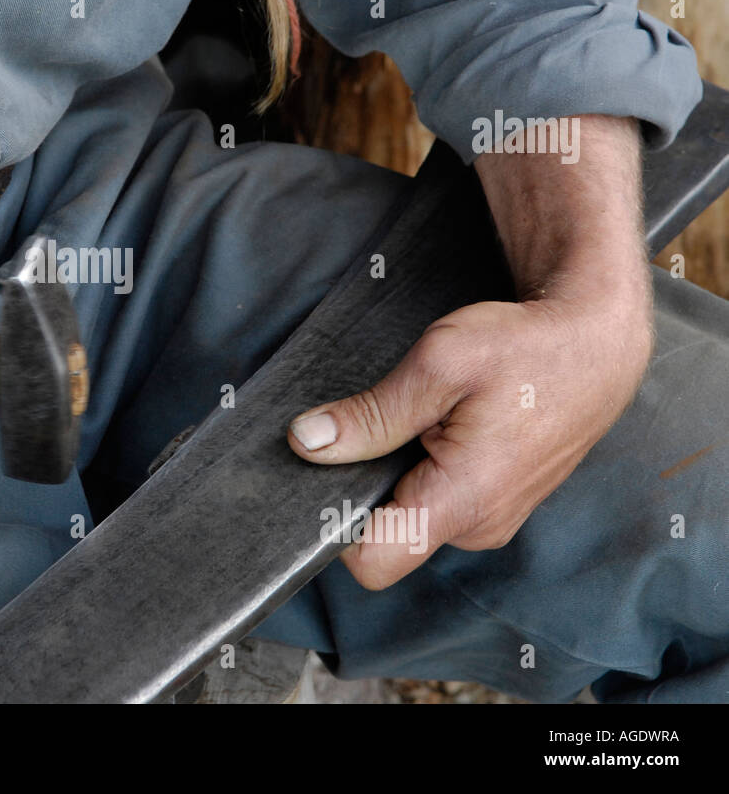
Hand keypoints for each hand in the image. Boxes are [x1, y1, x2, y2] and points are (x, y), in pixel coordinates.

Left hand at [287, 115, 651, 588]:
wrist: (597, 344)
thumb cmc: (527, 347)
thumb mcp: (440, 362)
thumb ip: (372, 412)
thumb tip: (308, 442)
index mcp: (464, 500)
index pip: (374, 560)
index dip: (334, 525)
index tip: (321, 474)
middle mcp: (478, 525)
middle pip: (383, 534)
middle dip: (362, 484)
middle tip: (370, 423)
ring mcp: (489, 519)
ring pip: (407, 513)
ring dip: (393, 470)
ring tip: (416, 417)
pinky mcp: (493, 504)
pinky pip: (434, 501)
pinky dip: (419, 467)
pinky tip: (433, 425)